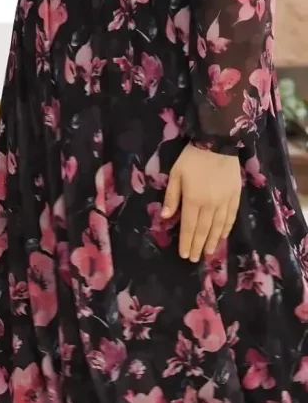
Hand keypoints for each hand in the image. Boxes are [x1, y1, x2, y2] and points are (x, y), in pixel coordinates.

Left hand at [161, 144, 241, 261]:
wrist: (218, 143)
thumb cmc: (192, 158)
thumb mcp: (176, 175)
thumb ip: (172, 197)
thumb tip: (167, 217)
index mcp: (193, 200)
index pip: (189, 227)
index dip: (186, 242)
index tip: (184, 254)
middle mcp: (210, 204)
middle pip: (204, 230)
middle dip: (198, 246)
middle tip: (193, 259)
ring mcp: (224, 201)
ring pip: (218, 227)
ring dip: (212, 241)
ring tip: (208, 253)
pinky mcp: (235, 197)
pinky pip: (231, 217)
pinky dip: (226, 229)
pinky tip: (222, 237)